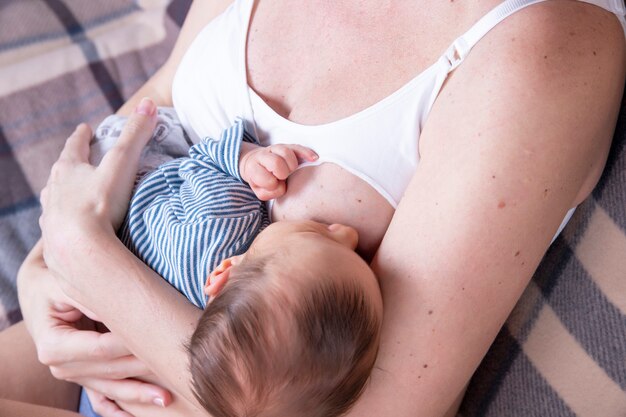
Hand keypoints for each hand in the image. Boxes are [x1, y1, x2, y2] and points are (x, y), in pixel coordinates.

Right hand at [17, 242, 170, 414]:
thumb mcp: (64, 284)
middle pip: (111, 371)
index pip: (101, 348)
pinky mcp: (85, 376)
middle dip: (143, 368)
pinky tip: (138, 415)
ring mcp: (73, 374)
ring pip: (111, 389)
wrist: (40, 293)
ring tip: (167, 396)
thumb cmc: (54, 285)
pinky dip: (120, 408)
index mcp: (54, 345)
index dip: (130, 344)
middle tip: (176, 365)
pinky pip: (103, 399)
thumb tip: (113, 309)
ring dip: (139, 393)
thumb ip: (88, 297)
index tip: (158, 338)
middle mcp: (61, 366)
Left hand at [39, 98, 156, 274]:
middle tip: (79, 161)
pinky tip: (70, 226)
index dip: (81, 136)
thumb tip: (149, 102)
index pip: (74, 146)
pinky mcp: (52, 240)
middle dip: (70, 164)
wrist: (79, 250)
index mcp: (68, 169)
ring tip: (71, 194)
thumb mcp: (122, 164)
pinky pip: (57, 225)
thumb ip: (136, 134)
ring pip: (55, 198)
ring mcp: (51, 215)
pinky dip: (64, 220)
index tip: (85, 128)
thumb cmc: (99, 204)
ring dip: (63, 192)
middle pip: (60, 171)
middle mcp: (54, 189)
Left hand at [239, 143, 317, 199]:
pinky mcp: (286, 146)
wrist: (255, 163)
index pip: (267, 180)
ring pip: (286, 152)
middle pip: (276, 163)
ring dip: (292, 165)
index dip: (273, 185)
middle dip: (283, 173)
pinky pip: (297, 147)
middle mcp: (263, 155)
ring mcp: (274, 149)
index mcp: (253, 168)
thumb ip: (268, 193)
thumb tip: (283, 186)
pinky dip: (306, 153)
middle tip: (282, 177)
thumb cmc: (260, 180)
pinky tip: (314, 158)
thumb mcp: (260, 190)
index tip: (273, 185)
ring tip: (291, 170)